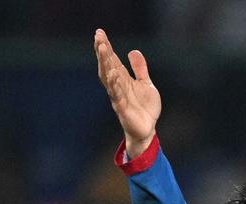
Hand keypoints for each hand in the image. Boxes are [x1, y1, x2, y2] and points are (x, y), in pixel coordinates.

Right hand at [94, 28, 160, 157]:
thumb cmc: (145, 107)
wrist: (147, 129)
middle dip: (103, 51)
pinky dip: (115, 84)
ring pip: (109, 78)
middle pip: (108, 66)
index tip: (99, 32)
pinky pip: (117, 95)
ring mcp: (119, 97)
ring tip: (102, 48)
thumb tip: (133, 51)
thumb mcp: (146, 84)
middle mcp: (118, 86)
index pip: (112, 60)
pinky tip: (113, 74)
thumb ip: (140, 69)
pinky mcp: (123, 109)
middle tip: (98, 36)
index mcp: (123, 79)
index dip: (106, 47)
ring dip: (106, 63)